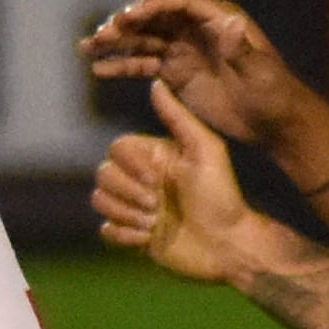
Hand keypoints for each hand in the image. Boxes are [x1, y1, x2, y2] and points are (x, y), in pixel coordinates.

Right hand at [80, 0, 313, 144]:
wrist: (273, 122)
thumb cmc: (274, 95)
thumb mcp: (261, 74)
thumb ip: (243, 50)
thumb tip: (230, 24)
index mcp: (220, 19)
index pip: (179, 2)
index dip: (152, 6)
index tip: (127, 18)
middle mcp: (197, 28)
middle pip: (154, 17)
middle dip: (125, 24)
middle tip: (100, 35)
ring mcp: (184, 49)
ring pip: (143, 39)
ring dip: (115, 42)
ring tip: (87, 48)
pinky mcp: (176, 72)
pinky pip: (144, 64)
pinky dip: (121, 66)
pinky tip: (98, 70)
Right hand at [94, 84, 298, 286]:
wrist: (228, 245)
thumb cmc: (222, 196)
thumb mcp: (206, 150)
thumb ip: (178, 117)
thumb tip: (157, 82)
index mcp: (155, 157)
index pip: (117, 149)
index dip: (130, 165)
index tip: (156, 180)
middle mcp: (142, 179)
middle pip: (103, 175)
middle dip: (127, 193)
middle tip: (158, 205)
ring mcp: (136, 207)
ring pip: (100, 201)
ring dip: (125, 214)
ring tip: (155, 223)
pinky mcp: (134, 235)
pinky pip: (106, 230)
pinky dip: (123, 236)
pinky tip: (149, 239)